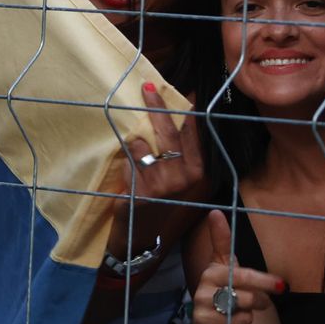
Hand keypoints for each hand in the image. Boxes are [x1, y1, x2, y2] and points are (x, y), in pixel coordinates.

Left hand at [124, 82, 204, 204]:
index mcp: (198, 171)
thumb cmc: (164, 201)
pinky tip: (129, 177)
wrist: (144, 236)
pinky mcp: (140, 192)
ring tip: (136, 155)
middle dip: (156, 106)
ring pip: (141, 145)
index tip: (182, 92)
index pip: (192, 132)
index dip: (186, 111)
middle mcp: (184, 177)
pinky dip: (127, 164)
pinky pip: (129, 162)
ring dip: (135, 145)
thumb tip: (185, 113)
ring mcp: (161, 184)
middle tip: (147, 87)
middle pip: (167, 131)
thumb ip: (184, 151)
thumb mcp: (182, 179)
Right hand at [189, 210, 283, 323]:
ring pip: (242, 318)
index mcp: (209, 274)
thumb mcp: (224, 265)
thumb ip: (222, 240)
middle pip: (245, 298)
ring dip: (247, 319)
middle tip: (260, 303)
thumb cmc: (222, 291)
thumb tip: (215, 211)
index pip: (241, 276)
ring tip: (238, 316)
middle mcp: (201, 294)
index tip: (282, 285)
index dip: (263, 281)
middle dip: (258, 302)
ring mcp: (200, 317)